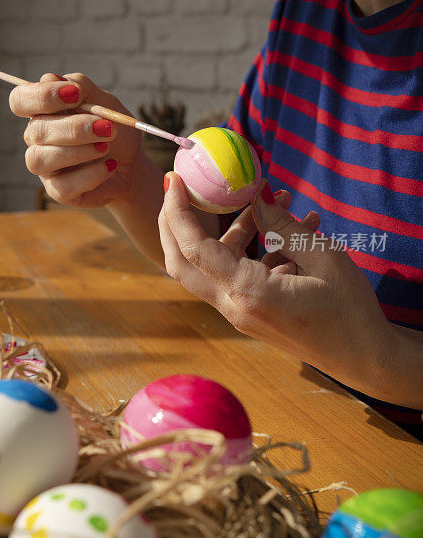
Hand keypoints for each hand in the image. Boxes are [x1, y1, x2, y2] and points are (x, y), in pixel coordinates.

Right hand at [9, 73, 141, 207]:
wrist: (131, 162)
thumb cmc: (113, 128)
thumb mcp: (105, 102)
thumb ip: (82, 88)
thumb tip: (50, 78)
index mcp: (43, 111)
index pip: (20, 100)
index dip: (42, 96)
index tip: (75, 94)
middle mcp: (36, 138)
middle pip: (36, 130)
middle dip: (74, 128)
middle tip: (107, 127)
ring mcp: (44, 167)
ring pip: (41, 159)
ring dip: (78, 151)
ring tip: (107, 146)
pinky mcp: (57, 191)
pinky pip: (63, 186)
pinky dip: (90, 174)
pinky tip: (110, 166)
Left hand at [159, 174, 392, 398]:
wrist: (363, 359)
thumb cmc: (349, 310)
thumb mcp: (322, 256)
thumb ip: (283, 224)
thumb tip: (257, 192)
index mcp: (247, 292)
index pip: (194, 248)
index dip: (179, 211)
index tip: (176, 178)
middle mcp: (234, 306)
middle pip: (182, 263)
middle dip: (173, 225)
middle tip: (181, 188)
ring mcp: (240, 313)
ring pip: (213, 265)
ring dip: (232, 230)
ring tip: (276, 199)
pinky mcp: (251, 312)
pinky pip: (239, 274)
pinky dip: (255, 248)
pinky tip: (293, 229)